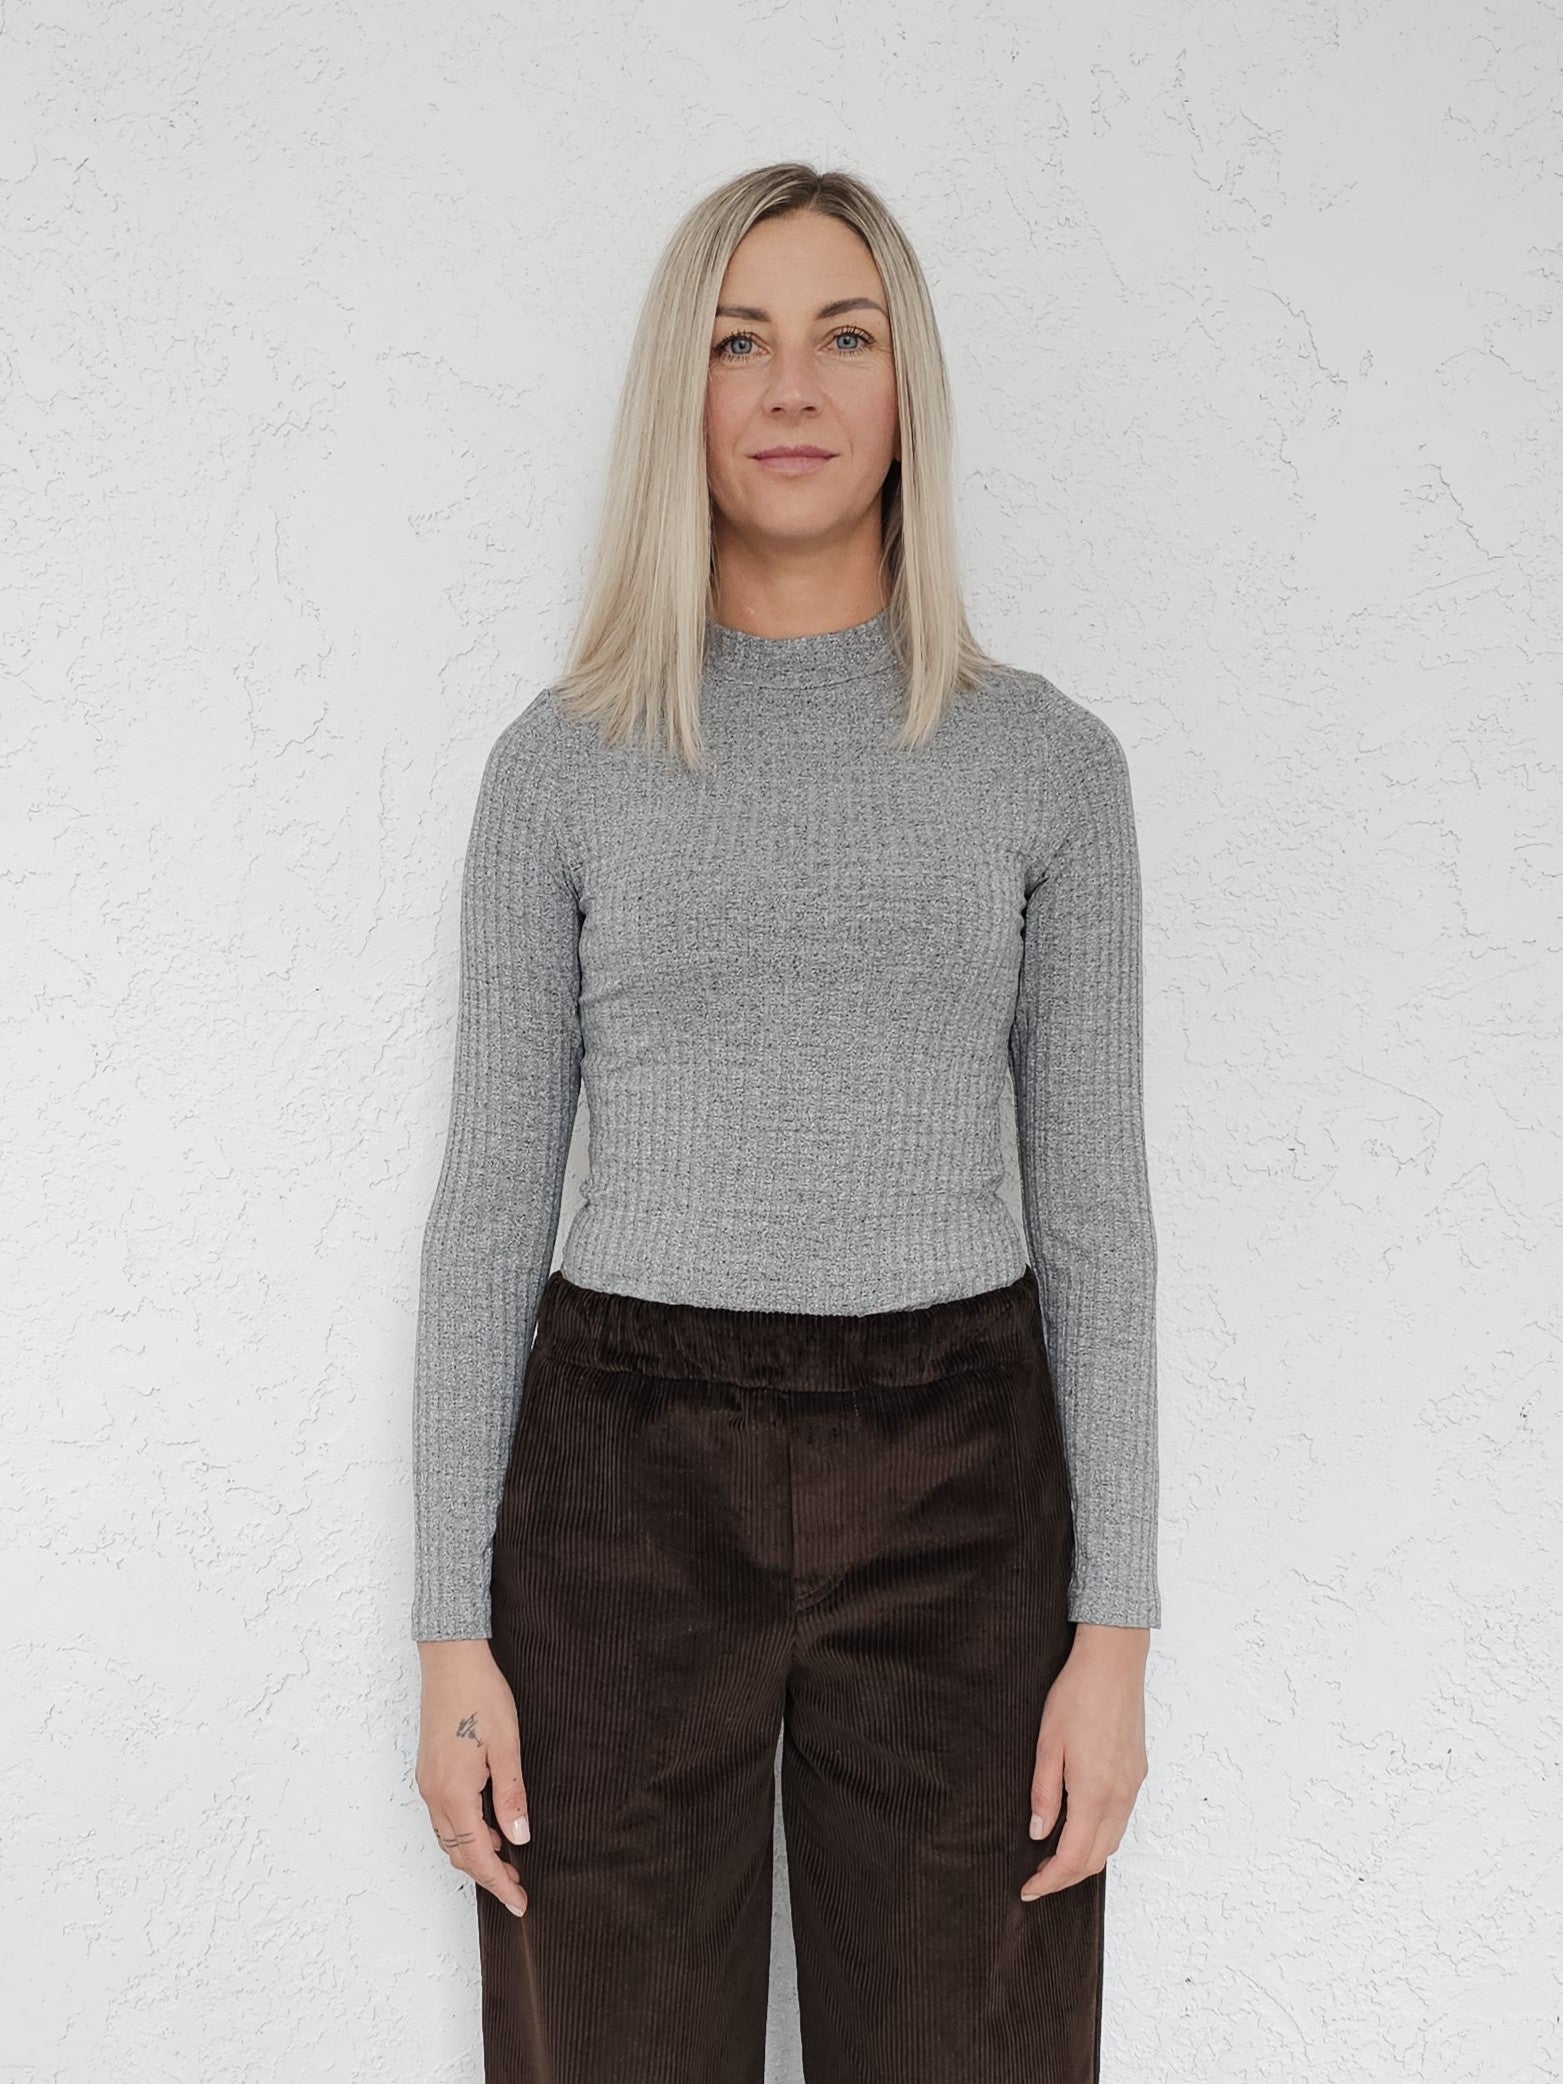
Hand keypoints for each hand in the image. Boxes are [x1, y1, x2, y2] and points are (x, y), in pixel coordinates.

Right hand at [415, 1639, 531, 1915]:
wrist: (451, 1659)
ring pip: (449, 1836)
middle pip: (458, 1852)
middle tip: (519, 1887)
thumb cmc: (481, 1694)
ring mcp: (427, 1782)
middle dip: (488, 1874)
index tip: (519, 1901)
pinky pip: (446, 1816)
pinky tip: (491, 1824)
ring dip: (476, 1852)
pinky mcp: (430, 1771)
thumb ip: (511, 1794)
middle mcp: (433, 1793)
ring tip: (510, 1857)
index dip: (499, 1882)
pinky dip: (467, 1831)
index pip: (476, 1853)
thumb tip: (519, 1838)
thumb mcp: (507, 1744)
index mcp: (453, 1791)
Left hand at [1021, 1623, 1148, 1900]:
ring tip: (1054, 1856)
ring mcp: (1132, 1786)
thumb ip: (1044, 1794)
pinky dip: (1100, 1836)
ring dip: (1084, 1858)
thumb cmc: (1077, 1696)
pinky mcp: (1137, 1773)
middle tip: (1037, 1878)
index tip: (1028, 1889)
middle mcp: (1119, 1797)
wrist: (1114, 1663)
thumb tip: (1039, 1833)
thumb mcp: (1048, 1744)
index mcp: (1094, 1794)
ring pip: (1112, 1841)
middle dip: (1066, 1877)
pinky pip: (1121, 1819)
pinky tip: (1080, 1825)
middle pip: (1096, 1859)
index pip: (1073, 1858)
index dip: (1049, 1880)